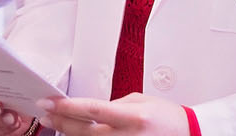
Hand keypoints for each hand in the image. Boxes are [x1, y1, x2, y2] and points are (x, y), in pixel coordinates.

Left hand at [39, 93, 187, 135]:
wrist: (190, 135)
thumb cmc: (168, 119)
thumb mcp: (142, 102)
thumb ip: (114, 105)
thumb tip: (91, 110)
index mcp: (133, 117)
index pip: (92, 110)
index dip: (66, 106)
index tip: (48, 102)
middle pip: (84, 132)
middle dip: (61, 121)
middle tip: (46, 113)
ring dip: (70, 133)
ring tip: (57, 122)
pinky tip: (78, 134)